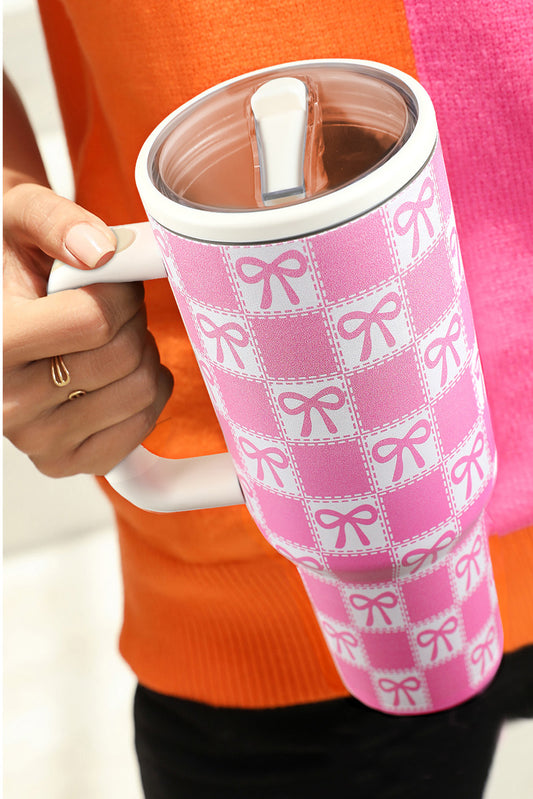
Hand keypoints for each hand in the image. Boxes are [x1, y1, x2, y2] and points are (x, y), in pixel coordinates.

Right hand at [3, 182, 173, 476]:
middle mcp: (7, 404)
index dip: (120, 291)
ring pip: (140, 391)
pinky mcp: (64, 462)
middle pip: (123, 357)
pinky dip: (147, 394)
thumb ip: (56, 221)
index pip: (96, 321)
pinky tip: (121, 373)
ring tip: (111, 338)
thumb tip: (102, 252)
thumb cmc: (15, 261)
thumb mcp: (21, 217)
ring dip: (141, 354)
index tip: (109, 279)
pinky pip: (140, 429)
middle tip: (111, 308)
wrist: (4, 304)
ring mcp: (36, 441)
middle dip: (132, 320)